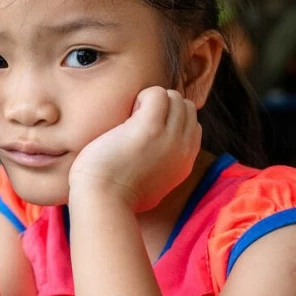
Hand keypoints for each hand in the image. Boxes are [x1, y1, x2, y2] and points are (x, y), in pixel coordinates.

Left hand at [69, 87, 200, 211]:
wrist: (102, 201)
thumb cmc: (114, 195)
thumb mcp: (152, 186)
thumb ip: (162, 168)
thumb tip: (156, 157)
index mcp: (185, 163)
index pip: (193, 126)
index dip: (172, 119)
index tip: (147, 128)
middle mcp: (183, 149)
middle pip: (186, 108)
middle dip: (164, 106)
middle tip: (138, 120)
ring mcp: (169, 137)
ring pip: (175, 98)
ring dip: (152, 100)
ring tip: (132, 117)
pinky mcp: (150, 127)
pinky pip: (157, 93)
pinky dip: (142, 96)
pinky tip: (128, 113)